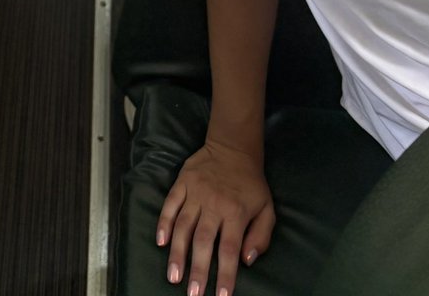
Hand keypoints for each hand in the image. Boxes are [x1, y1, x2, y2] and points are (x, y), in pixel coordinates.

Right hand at [157, 139, 274, 295]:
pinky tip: (161, 241)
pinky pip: (170, 204)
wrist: (233, 147)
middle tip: (192, 293)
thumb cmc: (251, 184)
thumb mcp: (267, 209)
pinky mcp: (182, 182)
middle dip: (197, 270)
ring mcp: (195, 192)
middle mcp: (214, 204)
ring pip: (183, 226)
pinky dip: (164, 223)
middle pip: (203, 242)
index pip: (229, 250)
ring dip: (177, 252)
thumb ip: (260, 236)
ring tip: (174, 276)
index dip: (225, 275)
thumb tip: (247, 261)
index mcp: (236, 213)